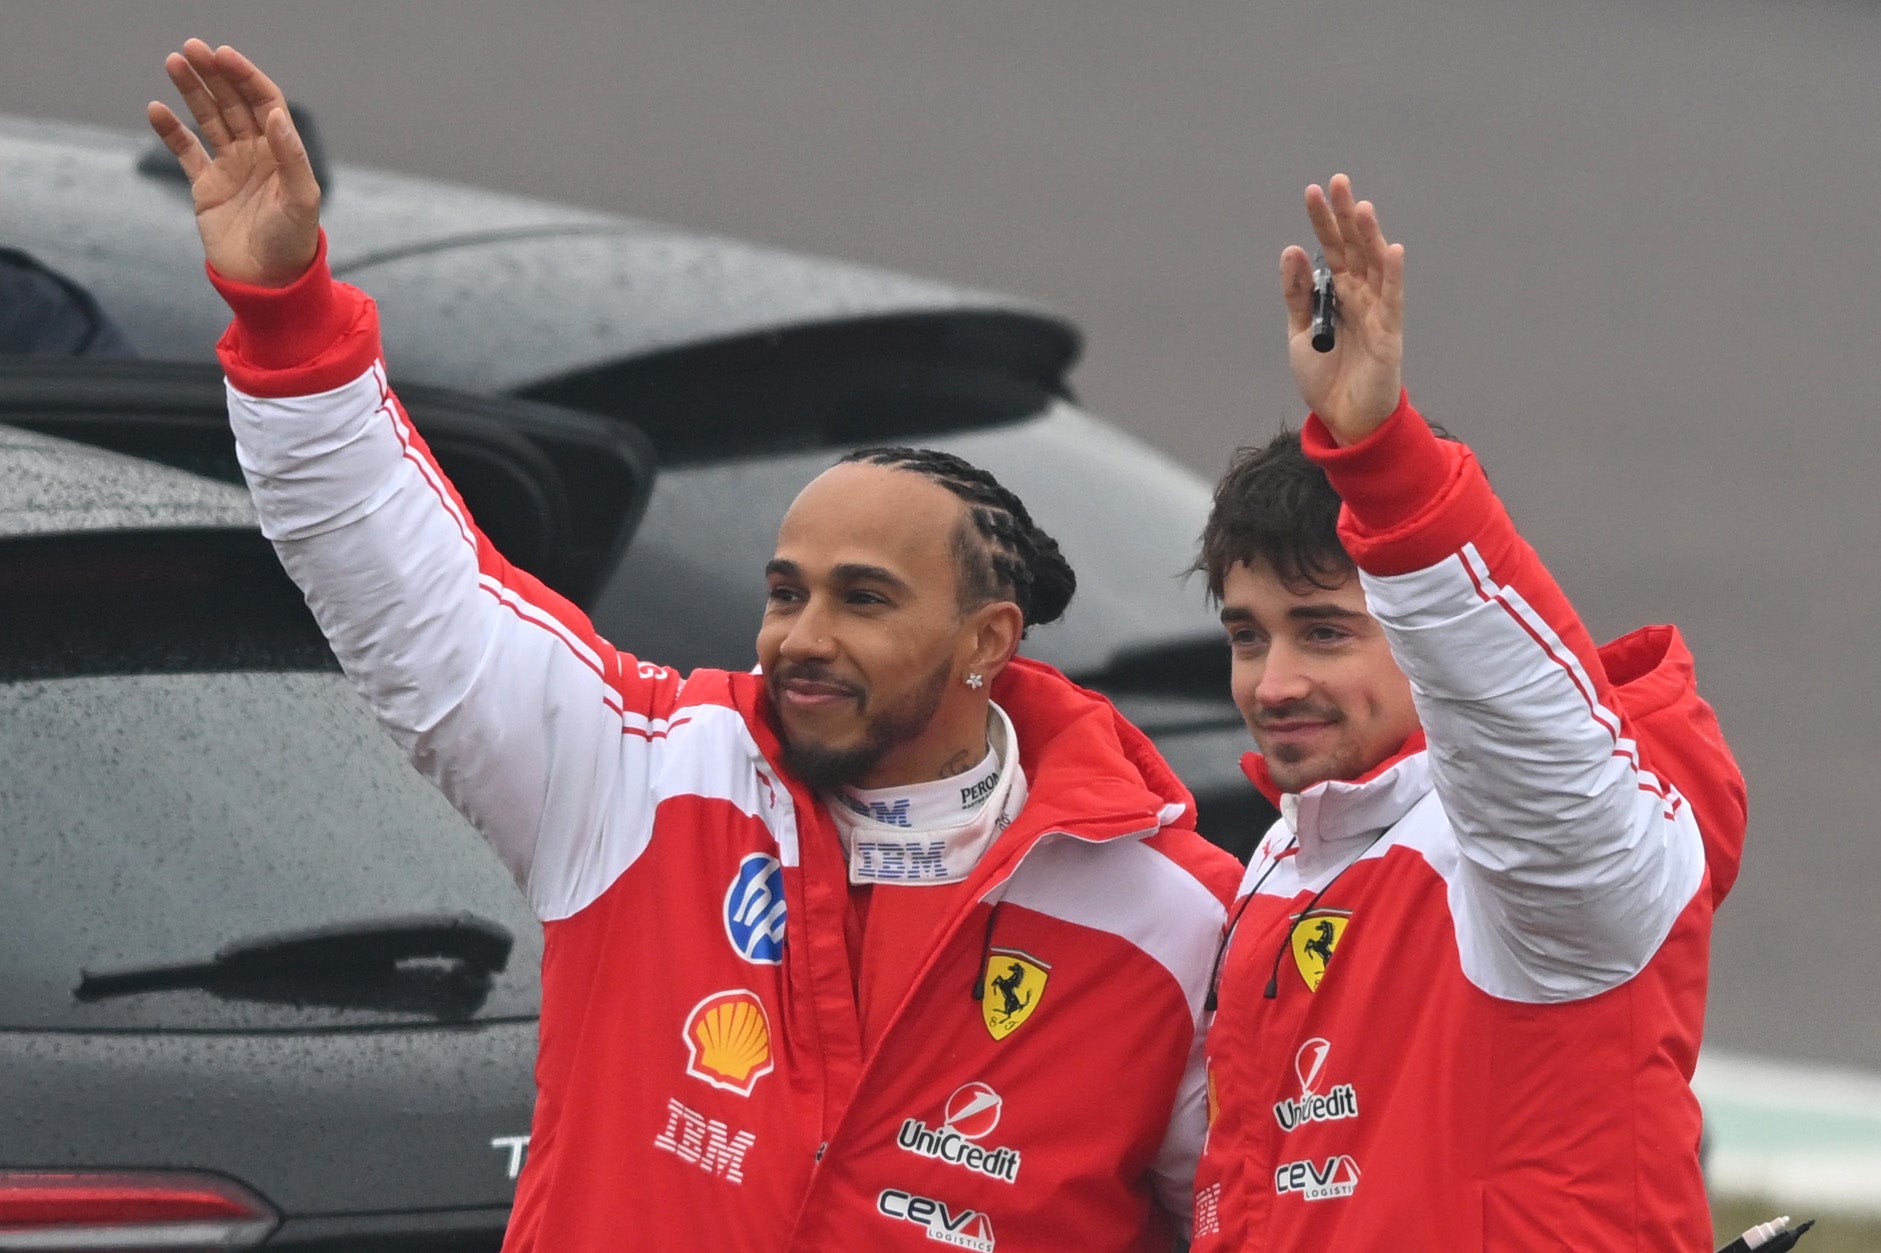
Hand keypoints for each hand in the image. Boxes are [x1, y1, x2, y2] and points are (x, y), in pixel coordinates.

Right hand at [146, 40, 320, 287]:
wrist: (267, 283)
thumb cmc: (292, 243)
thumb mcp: (301, 201)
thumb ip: (291, 157)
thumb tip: (276, 115)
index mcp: (283, 152)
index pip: (265, 102)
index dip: (246, 77)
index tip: (224, 56)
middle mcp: (257, 154)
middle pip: (234, 103)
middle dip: (215, 75)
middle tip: (192, 49)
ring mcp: (231, 168)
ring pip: (209, 119)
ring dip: (193, 91)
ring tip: (174, 62)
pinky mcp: (207, 187)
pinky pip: (186, 151)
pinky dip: (171, 130)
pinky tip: (157, 109)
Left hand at [1280, 174, 1403, 445]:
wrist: (1342, 419)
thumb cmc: (1324, 377)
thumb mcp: (1298, 332)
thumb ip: (1297, 293)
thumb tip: (1291, 250)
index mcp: (1338, 294)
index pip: (1331, 249)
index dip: (1323, 221)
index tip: (1314, 191)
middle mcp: (1360, 296)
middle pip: (1353, 248)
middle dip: (1345, 216)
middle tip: (1337, 182)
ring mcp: (1377, 311)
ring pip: (1375, 266)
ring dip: (1368, 236)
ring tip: (1360, 207)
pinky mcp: (1389, 333)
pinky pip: (1393, 299)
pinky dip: (1393, 274)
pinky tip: (1391, 249)